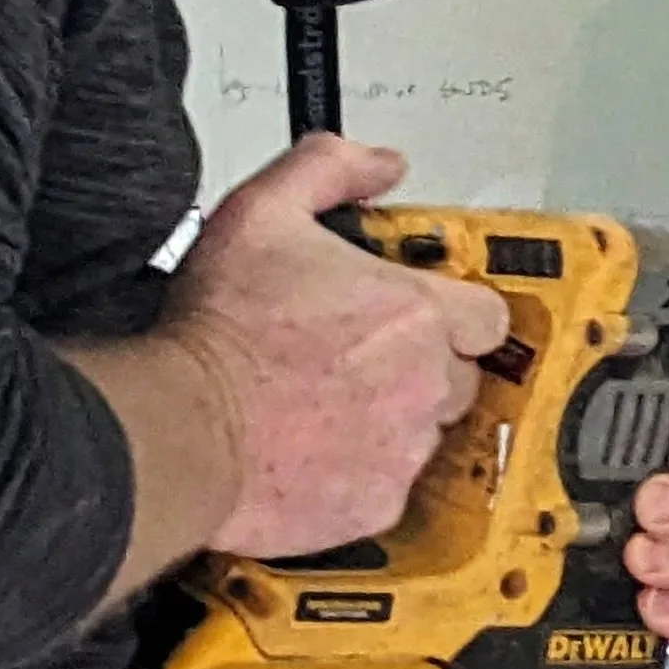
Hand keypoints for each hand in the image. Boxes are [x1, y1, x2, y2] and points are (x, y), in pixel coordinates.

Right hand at [167, 136, 509, 557]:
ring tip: (325, 406)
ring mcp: (404, 449)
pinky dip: (360, 473)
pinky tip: (312, 451)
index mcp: (414, 312)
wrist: (182, 428)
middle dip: (421, 368)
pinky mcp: (376, 504)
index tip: (421, 316)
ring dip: (390, 421)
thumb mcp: (263, 211)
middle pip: (458, 376)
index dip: (457, 314)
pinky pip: (389, 486)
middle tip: (357, 361)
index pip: (486, 315)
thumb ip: (331, 169)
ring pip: (424, 433)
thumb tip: (381, 164)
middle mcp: (424, 383)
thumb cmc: (221, 329)